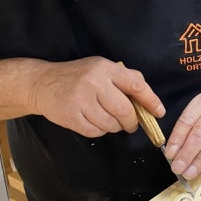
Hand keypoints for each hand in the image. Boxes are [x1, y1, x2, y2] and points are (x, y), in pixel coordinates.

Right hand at [32, 57, 163, 137]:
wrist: (42, 83)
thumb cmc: (78, 76)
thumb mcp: (102, 68)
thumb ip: (125, 79)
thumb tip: (148, 99)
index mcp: (106, 69)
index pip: (136, 85)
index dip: (151, 101)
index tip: (159, 112)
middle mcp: (94, 83)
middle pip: (124, 110)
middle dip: (131, 121)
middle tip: (131, 124)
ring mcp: (81, 100)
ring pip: (111, 124)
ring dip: (115, 127)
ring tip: (109, 120)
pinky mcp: (71, 116)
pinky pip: (95, 132)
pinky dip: (100, 131)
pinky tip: (95, 122)